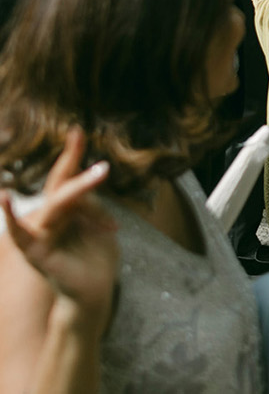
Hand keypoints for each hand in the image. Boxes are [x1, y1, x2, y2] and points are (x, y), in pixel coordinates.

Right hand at [0, 128, 118, 334]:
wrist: (93, 292)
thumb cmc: (98, 260)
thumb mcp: (99, 226)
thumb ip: (90, 207)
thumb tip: (86, 190)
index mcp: (65, 211)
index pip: (66, 180)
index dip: (71, 156)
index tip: (77, 130)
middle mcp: (49, 219)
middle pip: (60, 184)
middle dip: (69, 157)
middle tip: (78, 132)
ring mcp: (40, 233)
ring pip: (57, 202)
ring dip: (80, 186)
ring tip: (103, 171)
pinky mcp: (34, 250)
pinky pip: (20, 232)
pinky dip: (10, 216)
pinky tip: (2, 198)